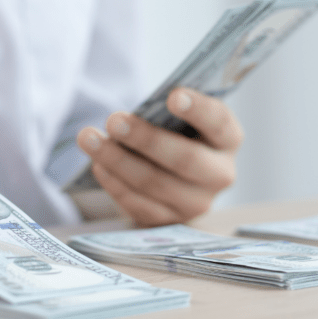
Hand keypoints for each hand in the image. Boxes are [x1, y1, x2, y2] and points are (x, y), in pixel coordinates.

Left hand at [76, 88, 243, 225]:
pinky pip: (140, 206)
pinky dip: (115, 184)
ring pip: (155, 183)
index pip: (219, 123)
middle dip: (146, 139)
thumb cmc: (175, 133)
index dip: (198, 109)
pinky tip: (98, 166)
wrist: (171, 175)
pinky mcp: (171, 222)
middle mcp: (220, 174)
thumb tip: (135, 112)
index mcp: (228, 139)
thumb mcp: (179, 119)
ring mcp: (197, 203)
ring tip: (89, 138)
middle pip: (185, 159)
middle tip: (114, 120)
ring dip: (118, 160)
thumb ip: (167, 113)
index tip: (173, 96)